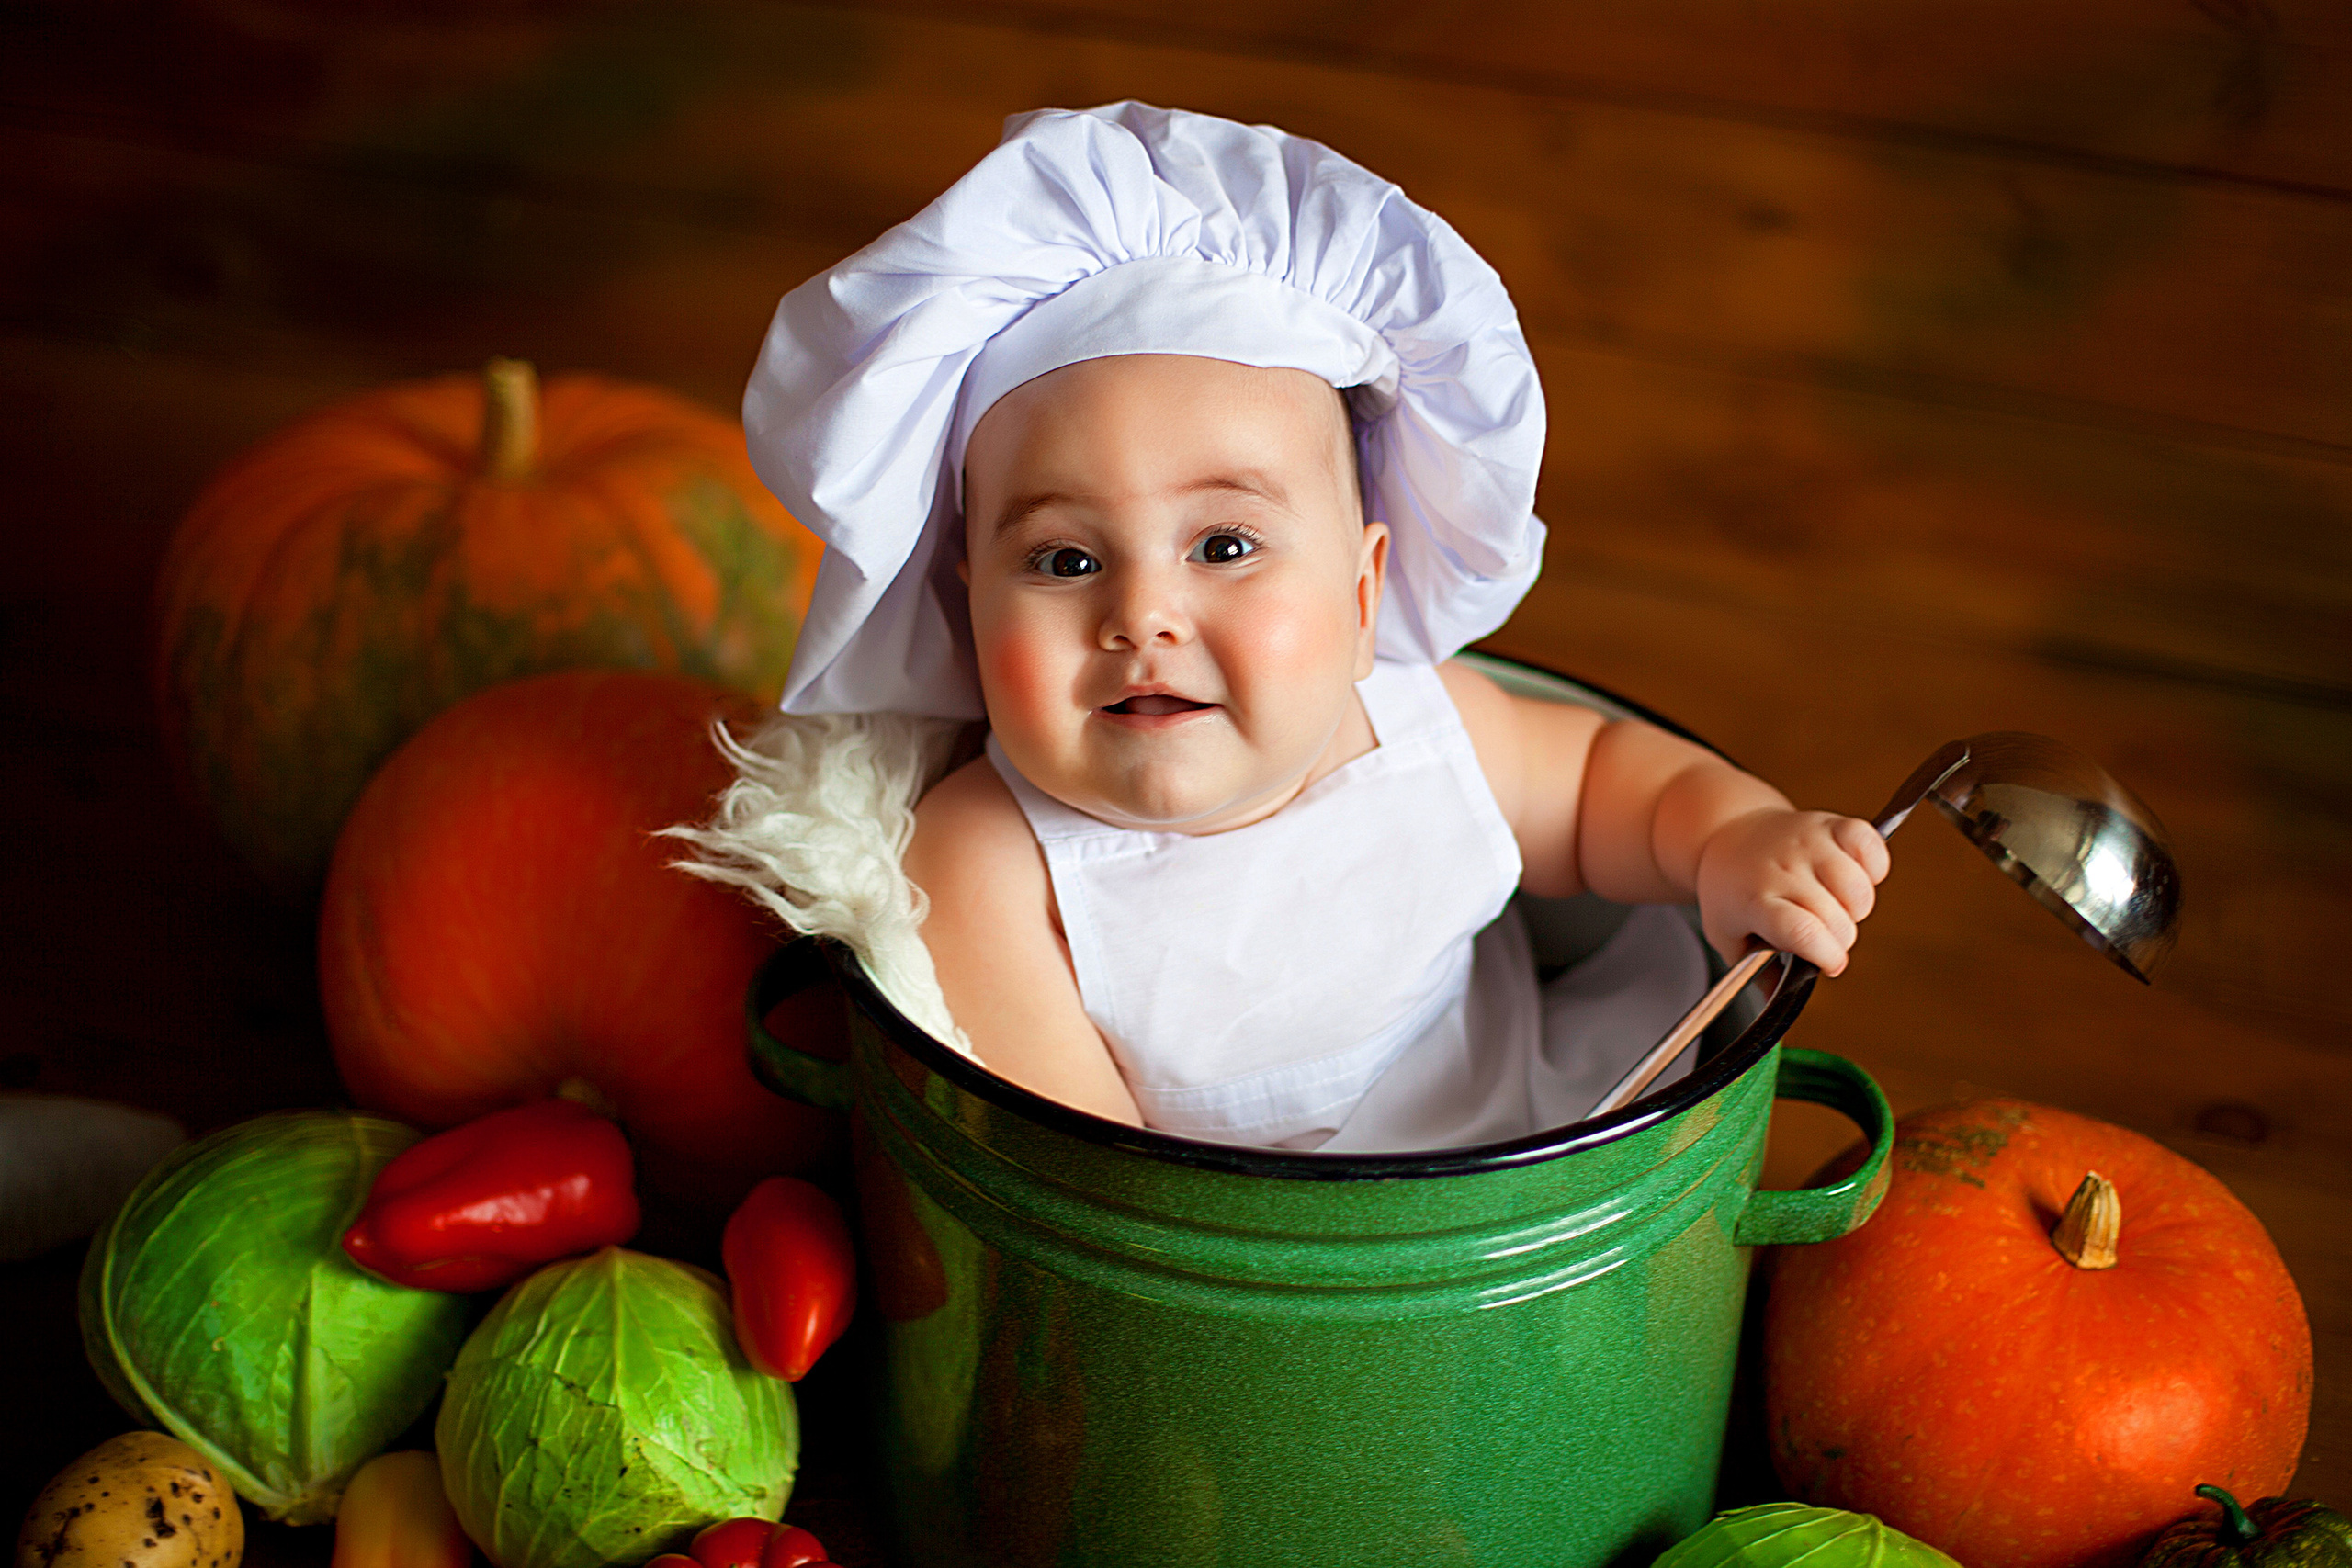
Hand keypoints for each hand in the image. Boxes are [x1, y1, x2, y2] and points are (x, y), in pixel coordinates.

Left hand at [1693, 808, 1889, 975]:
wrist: (1726, 833)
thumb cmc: (1731, 890)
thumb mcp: (1727, 935)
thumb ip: (1755, 973)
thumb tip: (1782, 1001)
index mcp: (1755, 899)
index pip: (1802, 931)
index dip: (1827, 955)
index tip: (1830, 966)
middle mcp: (1783, 867)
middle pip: (1837, 918)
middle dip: (1838, 940)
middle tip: (1820, 935)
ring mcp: (1807, 841)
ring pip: (1860, 889)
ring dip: (1857, 909)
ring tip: (1833, 907)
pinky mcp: (1829, 823)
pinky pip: (1869, 844)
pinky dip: (1873, 866)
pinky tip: (1853, 877)